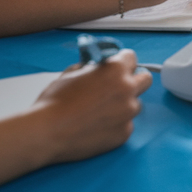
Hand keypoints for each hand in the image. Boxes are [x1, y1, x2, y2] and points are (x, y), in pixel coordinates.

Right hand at [31, 49, 152, 163]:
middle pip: (145, 79)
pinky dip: (116, 124)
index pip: (132, 57)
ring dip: (123, 105)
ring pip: (135, 104)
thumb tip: (95, 67)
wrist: (46, 132)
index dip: (121, 61)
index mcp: (115, 70)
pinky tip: (97, 126)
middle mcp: (127, 90)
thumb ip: (91, 67)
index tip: (116, 67)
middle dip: (132, 80)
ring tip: (100, 111)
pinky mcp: (124, 133)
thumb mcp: (71, 73)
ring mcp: (128, 113)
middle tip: (116, 87)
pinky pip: (127, 124)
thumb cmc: (54, 102)